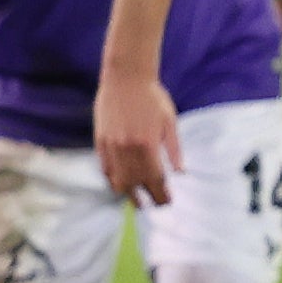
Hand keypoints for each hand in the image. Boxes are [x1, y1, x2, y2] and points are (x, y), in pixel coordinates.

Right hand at [94, 62, 181, 205]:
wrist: (126, 77)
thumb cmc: (152, 97)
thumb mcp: (170, 121)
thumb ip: (174, 149)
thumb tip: (181, 172)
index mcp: (148, 145)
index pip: (156, 180)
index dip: (161, 194)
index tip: (167, 202)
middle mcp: (128, 149)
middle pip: (135, 184)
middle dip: (146, 198)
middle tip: (154, 205)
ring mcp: (111, 146)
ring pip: (117, 180)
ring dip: (128, 193)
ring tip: (137, 199)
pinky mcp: (100, 141)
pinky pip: (104, 168)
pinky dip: (112, 179)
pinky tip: (120, 183)